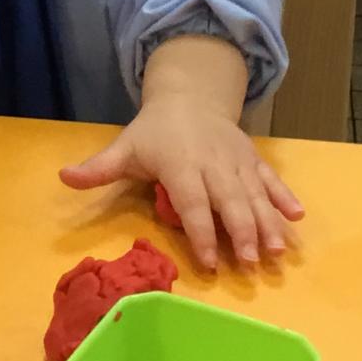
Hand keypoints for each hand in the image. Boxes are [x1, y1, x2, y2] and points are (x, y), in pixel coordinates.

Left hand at [60, 39, 300, 271]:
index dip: (201, 232)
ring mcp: (237, 162)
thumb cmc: (154, 133)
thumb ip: (98, 169)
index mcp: (180, 164)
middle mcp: (213, 163)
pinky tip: (299, 218)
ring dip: (269, 223)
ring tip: (278, 252)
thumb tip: (62, 177)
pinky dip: (286, 197)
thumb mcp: (124, 148)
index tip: (210, 262)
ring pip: (255, 194)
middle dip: (243, 233)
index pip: (192, 202)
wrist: (189, 97)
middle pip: (230, 201)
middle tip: (252, 263)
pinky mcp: (253, 160)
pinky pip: (272, 179)